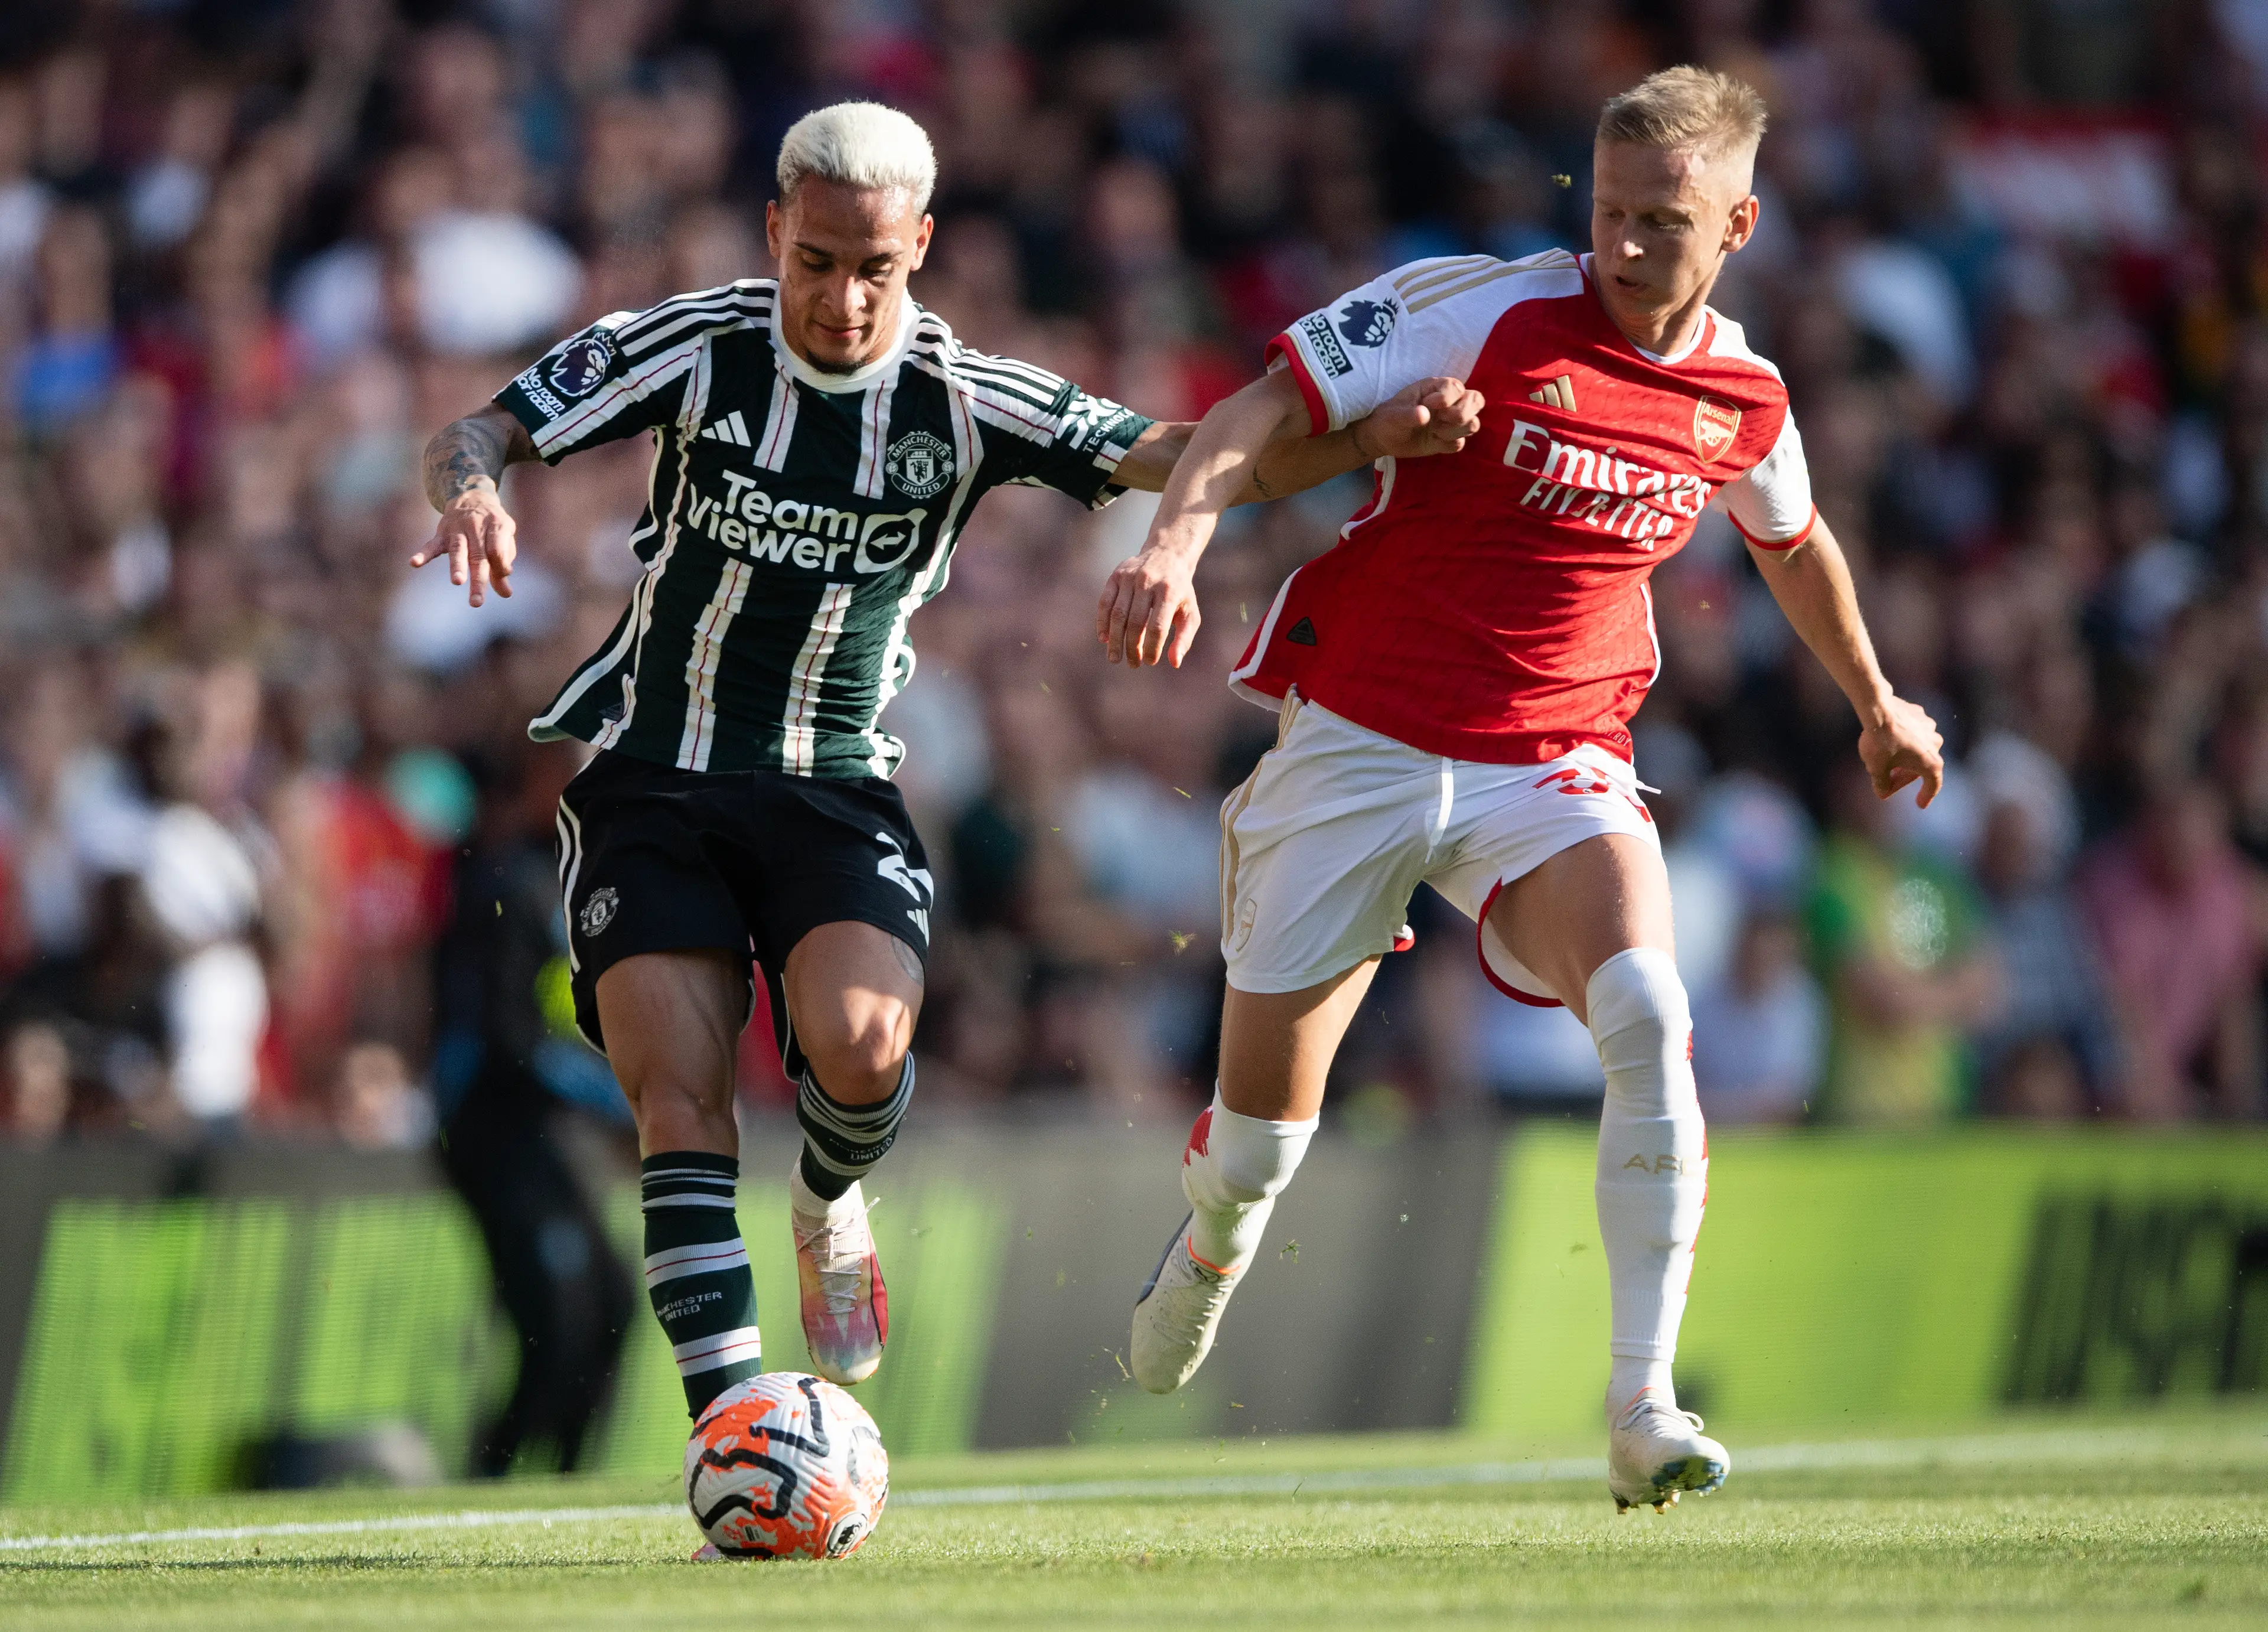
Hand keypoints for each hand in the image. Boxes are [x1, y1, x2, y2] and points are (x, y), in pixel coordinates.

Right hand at [411, 482, 516, 606]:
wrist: (472, 496)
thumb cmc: (492, 525)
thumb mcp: (504, 539)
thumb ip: (503, 565)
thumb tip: (506, 594)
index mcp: (497, 526)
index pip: (498, 550)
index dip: (501, 566)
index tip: (503, 577)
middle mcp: (477, 527)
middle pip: (478, 557)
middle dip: (478, 580)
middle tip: (476, 602)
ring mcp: (457, 530)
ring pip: (458, 550)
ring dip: (457, 566)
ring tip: (457, 582)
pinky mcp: (442, 533)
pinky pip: (432, 545)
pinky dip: (422, 554)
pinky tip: (414, 563)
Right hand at [1096, 544, 1199, 668]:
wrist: (1167, 555)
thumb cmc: (1180, 591)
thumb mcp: (1190, 612)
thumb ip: (1184, 638)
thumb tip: (1175, 663)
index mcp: (1169, 592)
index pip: (1157, 627)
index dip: (1152, 648)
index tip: (1149, 662)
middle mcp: (1148, 582)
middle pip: (1135, 622)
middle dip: (1131, 648)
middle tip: (1132, 664)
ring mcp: (1130, 577)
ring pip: (1118, 614)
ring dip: (1115, 640)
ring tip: (1114, 658)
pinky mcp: (1116, 575)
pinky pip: (1105, 602)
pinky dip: (1102, 622)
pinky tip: (1104, 639)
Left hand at [1356, 376, 1485, 460]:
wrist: (1383, 439)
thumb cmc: (1389, 417)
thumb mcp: (1393, 414)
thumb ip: (1408, 413)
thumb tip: (1424, 415)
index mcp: (1436, 388)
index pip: (1457, 387)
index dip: (1447, 397)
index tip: (1428, 404)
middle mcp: (1449, 402)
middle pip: (1476, 401)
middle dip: (1462, 413)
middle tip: (1441, 420)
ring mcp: (1450, 422)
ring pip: (1473, 423)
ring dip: (1456, 430)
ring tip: (1435, 432)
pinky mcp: (1448, 440)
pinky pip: (1461, 443)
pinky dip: (1450, 444)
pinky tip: (1434, 442)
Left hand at [1858, 694, 1943, 806]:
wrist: (1877, 709)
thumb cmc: (1879, 742)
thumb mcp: (1877, 769)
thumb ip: (1881, 785)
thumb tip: (1883, 792)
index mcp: (1931, 762)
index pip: (1933, 784)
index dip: (1927, 795)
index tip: (1920, 804)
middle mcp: (1936, 744)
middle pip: (1922, 766)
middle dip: (1904, 776)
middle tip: (1887, 781)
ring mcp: (1930, 727)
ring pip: (1917, 748)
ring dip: (1904, 756)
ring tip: (1885, 759)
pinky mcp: (1920, 714)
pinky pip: (1913, 731)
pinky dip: (1903, 739)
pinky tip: (1887, 740)